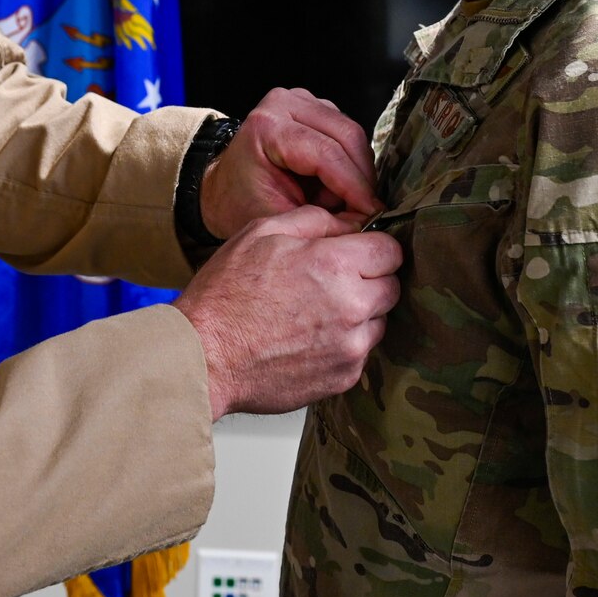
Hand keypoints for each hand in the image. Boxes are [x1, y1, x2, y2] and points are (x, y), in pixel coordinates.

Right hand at [172, 205, 402, 418]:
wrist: (205, 356)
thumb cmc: (226, 294)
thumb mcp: (262, 233)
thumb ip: (315, 220)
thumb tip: (349, 224)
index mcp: (336, 264)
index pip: (392, 251)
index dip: (372, 248)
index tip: (355, 253)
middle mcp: (353, 306)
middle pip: (391, 287)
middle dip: (369, 280)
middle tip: (330, 282)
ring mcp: (351, 346)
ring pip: (379, 321)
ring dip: (359, 314)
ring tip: (314, 313)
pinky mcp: (344, 377)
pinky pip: (360, 352)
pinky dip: (343, 344)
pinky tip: (307, 338)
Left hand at [199, 88, 378, 239]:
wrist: (225, 189)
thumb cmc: (242, 203)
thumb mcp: (279, 219)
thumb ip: (323, 219)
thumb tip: (367, 217)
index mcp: (266, 127)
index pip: (326, 153)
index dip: (355, 186)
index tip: (372, 212)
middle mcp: (283, 104)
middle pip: (347, 136)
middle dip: (360, 178)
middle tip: (362, 210)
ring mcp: (299, 99)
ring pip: (352, 133)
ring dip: (355, 170)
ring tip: (336, 199)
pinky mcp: (313, 105)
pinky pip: (347, 133)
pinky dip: (349, 161)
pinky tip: (333, 182)